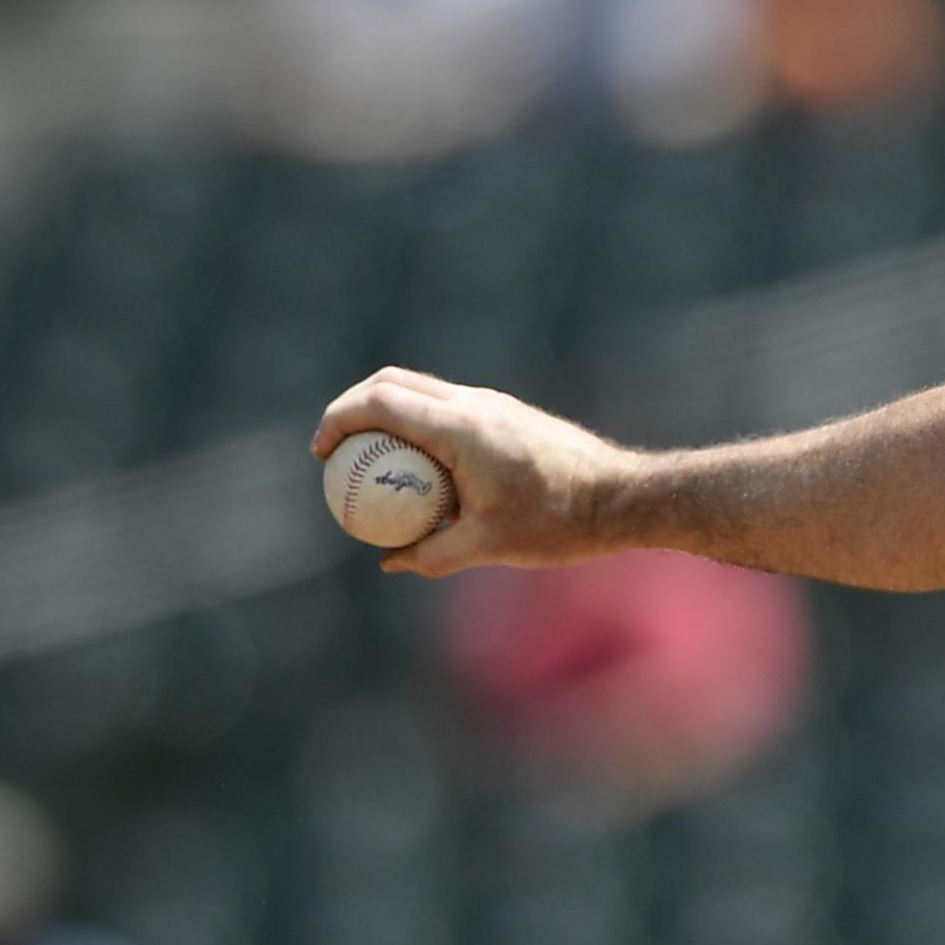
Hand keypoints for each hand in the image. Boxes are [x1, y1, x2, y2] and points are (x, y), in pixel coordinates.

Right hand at [311, 366, 636, 576]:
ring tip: (369, 460)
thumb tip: (390, 562)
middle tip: (333, 450)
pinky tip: (419, 469)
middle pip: (393, 382)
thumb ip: (432, 554)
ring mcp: (494, 404)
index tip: (320, 454)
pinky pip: (448, 407)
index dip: (338, 419)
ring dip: (387, 412)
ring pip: (423, 390)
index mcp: (461, 427)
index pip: (381, 401)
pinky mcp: (508, 413)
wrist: (624, 495)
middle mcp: (475, 403)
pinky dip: (419, 424)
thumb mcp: (489, 547)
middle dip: (352, 407)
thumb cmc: (559, 522)